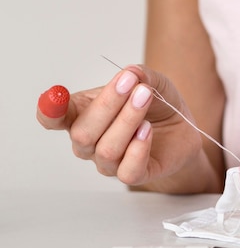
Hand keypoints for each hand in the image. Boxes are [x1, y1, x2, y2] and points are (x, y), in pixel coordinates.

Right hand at [36, 65, 207, 190]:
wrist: (182, 130)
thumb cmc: (157, 106)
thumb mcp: (152, 82)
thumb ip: (140, 75)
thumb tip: (131, 72)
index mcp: (81, 115)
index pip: (53, 119)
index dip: (49, 110)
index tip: (56, 94)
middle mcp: (89, 143)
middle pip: (83, 133)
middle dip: (109, 105)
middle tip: (133, 84)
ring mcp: (109, 162)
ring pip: (107, 150)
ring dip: (128, 121)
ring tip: (146, 99)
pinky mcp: (134, 175)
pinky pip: (127, 172)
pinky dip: (138, 149)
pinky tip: (147, 130)